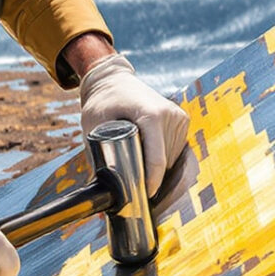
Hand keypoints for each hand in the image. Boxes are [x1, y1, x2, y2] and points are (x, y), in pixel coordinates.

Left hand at [78, 52, 187, 194]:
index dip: (152, 181)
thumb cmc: (101, 101)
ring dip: (158, 166)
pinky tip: (148, 152)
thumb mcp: (92, 124)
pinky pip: (175, 149)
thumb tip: (99, 187)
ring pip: (172, 157)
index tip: (144, 195)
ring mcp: (178, 116)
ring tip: (138, 162)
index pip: (157, 159)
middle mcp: (169, 115)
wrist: (113, 79)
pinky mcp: (182, 118)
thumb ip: (96, 153)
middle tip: (131, 179)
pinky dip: (163, 156)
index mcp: (151, 115)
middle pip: (165, 161)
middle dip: (150, 174)